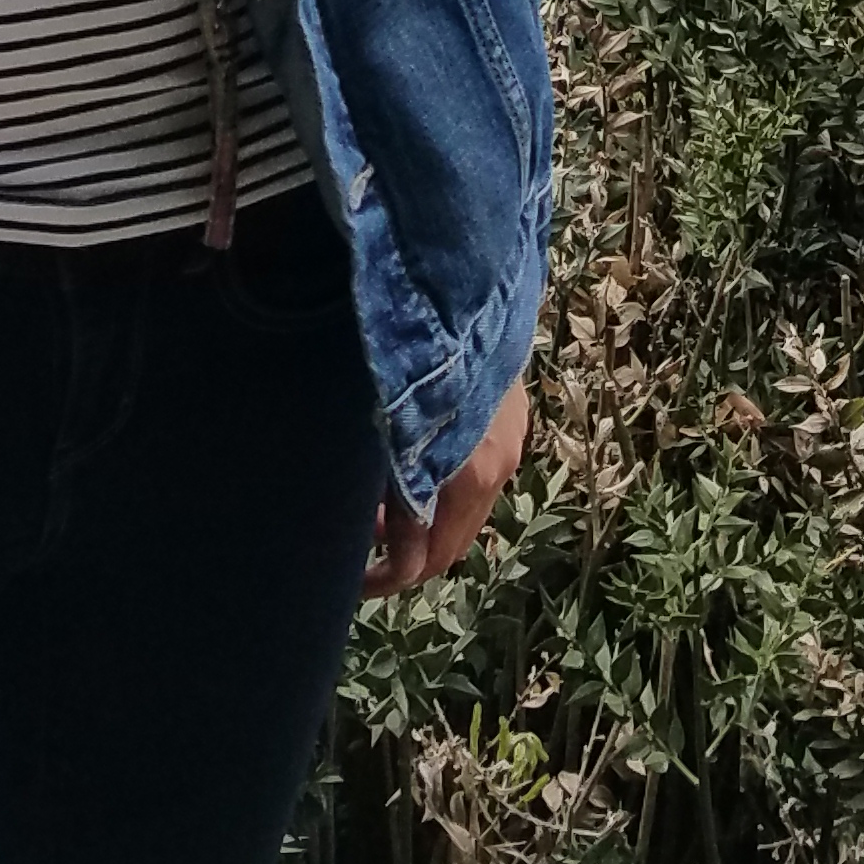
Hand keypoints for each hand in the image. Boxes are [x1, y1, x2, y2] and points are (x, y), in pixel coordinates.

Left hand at [360, 375, 527, 596]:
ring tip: (379, 498)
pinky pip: (477, 475)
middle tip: (360, 540)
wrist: (469, 282)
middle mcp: (498, 465)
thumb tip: (396, 560)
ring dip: (426, 516)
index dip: (390, 577)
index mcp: (470, 475)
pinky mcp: (512, 416)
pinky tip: (414, 461)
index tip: (351, 580)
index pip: (432, 557)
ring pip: (466, 509)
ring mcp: (510, 440)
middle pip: (454, 540)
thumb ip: (396, 496)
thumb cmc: (415, 356)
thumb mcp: (393, 434)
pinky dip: (445, 487)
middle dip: (407, 550)